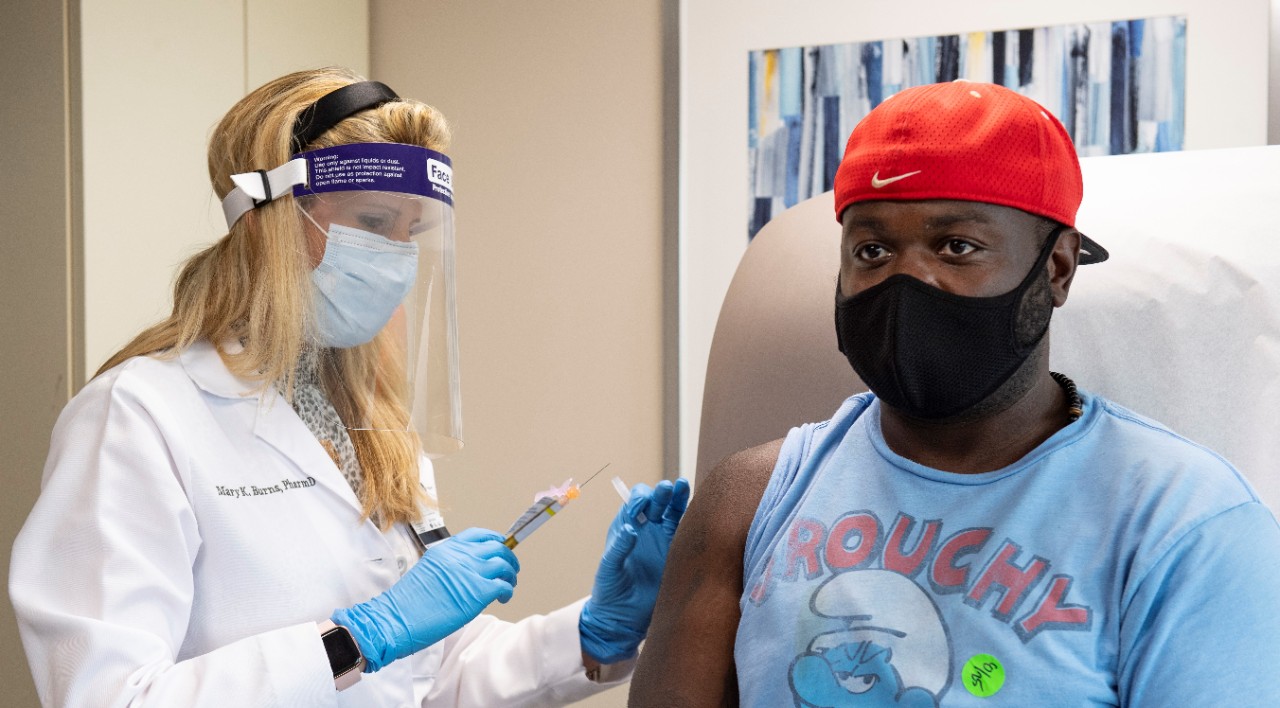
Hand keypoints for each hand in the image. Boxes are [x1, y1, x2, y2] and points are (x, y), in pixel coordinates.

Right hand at [332, 527, 518, 672]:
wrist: (397, 619)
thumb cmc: (408, 602)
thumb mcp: (429, 569)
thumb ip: (451, 565)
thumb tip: (470, 571)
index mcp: (447, 548)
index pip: (479, 534)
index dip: (495, 540)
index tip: (501, 547)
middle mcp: (461, 556)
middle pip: (498, 547)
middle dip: (509, 558)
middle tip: (510, 570)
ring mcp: (471, 572)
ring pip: (505, 564)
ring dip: (511, 575)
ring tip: (507, 586)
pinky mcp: (478, 592)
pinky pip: (505, 586)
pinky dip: (508, 592)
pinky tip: (502, 599)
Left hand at [579, 477, 690, 662]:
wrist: (623, 616)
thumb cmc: (609, 589)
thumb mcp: (609, 568)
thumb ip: (619, 548)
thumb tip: (630, 530)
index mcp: (627, 526)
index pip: (636, 502)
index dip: (639, 500)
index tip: (639, 508)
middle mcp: (647, 528)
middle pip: (657, 502)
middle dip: (662, 494)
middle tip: (666, 488)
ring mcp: (663, 540)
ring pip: (674, 513)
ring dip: (678, 499)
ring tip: (682, 486)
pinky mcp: (676, 554)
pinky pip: (686, 534)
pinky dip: (691, 522)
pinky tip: (697, 512)